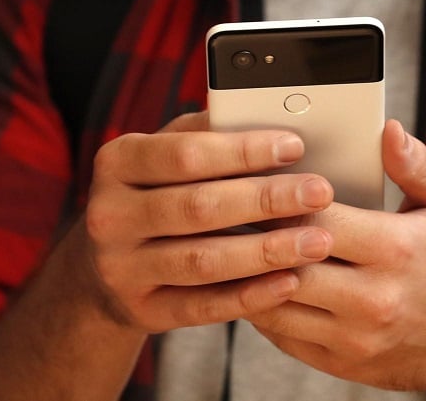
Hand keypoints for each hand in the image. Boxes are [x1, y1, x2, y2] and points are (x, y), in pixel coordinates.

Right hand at [83, 111, 333, 331]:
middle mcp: (111, 215)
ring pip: (203, 261)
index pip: (186, 154)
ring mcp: (122, 268)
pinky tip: (289, 282)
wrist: (107, 266)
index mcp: (118, 163)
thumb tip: (264, 115)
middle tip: (318, 194)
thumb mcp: (163, 156)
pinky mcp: (143, 310)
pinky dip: (250, 296)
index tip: (294, 147)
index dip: (244, 151)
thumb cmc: (153, 196)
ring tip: (316, 242)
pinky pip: (203, 307)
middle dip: (266, 200)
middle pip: (198, 207)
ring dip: (267, 252)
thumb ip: (204, 135)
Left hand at [247, 120, 425, 394]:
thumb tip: (388, 131)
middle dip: (252, 235)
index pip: (315, 217)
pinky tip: (256, 282)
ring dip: (247, 274)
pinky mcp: (343, 363)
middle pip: (286, 262)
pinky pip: (282, 336)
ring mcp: (355, 338)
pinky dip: (262, 307)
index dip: (280, 198)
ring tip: (233, 246)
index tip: (259, 182)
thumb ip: (417, 165)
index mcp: (395, 249)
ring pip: (273, 303)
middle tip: (230, 212)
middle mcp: (373, 299)